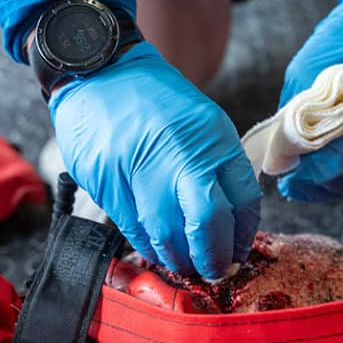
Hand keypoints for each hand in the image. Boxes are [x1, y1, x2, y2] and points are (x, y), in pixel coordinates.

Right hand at [49, 42, 260, 279]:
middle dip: (212, 257)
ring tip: (186, 265)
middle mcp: (179, 154)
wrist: (100, 71)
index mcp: (213, 139)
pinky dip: (149, 246)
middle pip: (206, 223)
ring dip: (179, 259)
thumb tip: (231, 224)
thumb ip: (219, 168)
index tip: (237, 252)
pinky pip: (133, 227)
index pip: (242, 201)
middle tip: (213, 271)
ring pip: (166, 232)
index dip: (241, 236)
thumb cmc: (157, 101)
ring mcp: (140, 168)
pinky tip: (158, 251)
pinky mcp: (107, 180)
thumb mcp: (204, 123)